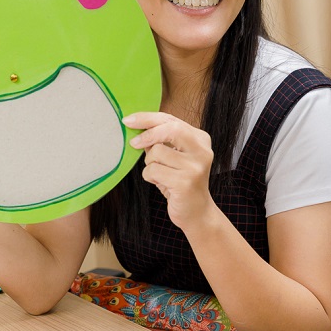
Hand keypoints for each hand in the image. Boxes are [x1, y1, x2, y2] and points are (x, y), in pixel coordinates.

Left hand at [123, 111, 215, 229]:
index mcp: (200, 139)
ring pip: (157, 152)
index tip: (128, 120)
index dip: (147, 118)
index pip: (171, 119)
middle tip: (133, 143)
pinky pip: (153, 170)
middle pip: (169, 129)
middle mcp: (201, 150)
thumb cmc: (180, 182)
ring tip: (158, 173)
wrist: (197, 212)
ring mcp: (195, 166)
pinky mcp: (185, 182)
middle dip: (147, 134)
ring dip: (149, 163)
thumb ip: (161, 140)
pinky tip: (159, 183)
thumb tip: (136, 125)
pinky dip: (149, 176)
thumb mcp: (173, 157)